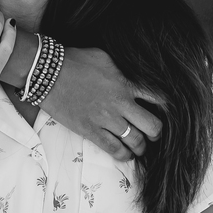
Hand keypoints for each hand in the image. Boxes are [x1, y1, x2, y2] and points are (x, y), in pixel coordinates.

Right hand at [40, 47, 163, 160]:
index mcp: (126, 84)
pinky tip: (125, 154)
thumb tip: (130, 76)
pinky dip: (123, 155)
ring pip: (135, 141)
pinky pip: (114, 149)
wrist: (48, 73)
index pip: (157, 99)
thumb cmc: (75, 61)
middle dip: (156, 133)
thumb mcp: (105, 58)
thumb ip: (122, 71)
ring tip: (139, 148)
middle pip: (152, 126)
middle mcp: (120, 104)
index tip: (162, 112)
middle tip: (153, 135)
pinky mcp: (90, 131)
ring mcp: (106, 119)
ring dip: (141, 147)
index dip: (164, 108)